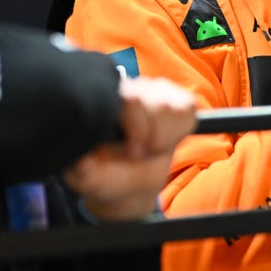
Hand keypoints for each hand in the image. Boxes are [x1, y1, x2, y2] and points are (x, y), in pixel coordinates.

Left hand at [62, 76, 197, 220]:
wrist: (131, 183)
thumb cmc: (107, 175)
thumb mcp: (91, 179)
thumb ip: (85, 172)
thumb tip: (83, 162)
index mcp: (106, 100)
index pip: (132, 99)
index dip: (137, 128)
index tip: (132, 152)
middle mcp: (130, 87)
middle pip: (159, 105)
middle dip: (154, 137)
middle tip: (140, 152)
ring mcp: (156, 90)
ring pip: (174, 108)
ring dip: (166, 137)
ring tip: (151, 147)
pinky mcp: (178, 100)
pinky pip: (188, 110)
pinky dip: (180, 131)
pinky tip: (165, 140)